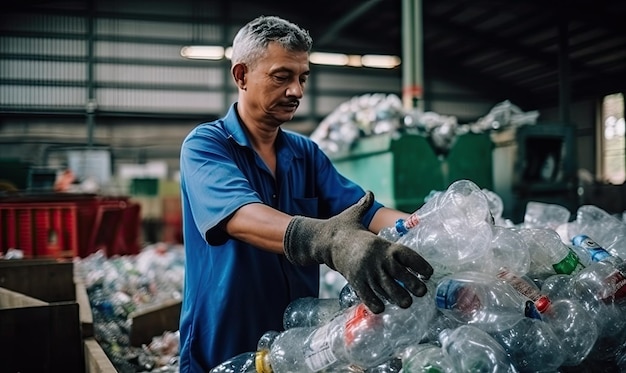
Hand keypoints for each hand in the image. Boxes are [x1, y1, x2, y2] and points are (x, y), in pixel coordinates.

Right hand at [283, 191, 432, 312]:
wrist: (324, 239)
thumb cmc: (343, 227)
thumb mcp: (355, 215)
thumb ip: (365, 206)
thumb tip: (368, 192)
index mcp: (383, 244)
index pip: (409, 255)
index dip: (421, 265)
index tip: (429, 272)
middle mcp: (378, 259)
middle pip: (403, 276)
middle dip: (415, 286)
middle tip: (421, 292)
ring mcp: (367, 272)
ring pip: (389, 290)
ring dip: (399, 298)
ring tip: (406, 303)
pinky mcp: (356, 282)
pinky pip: (370, 297)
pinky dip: (377, 304)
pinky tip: (382, 307)